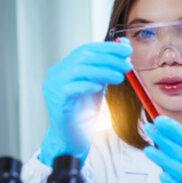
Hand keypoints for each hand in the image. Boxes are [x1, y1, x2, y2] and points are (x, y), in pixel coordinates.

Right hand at [39, 40, 130, 165]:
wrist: (71, 138)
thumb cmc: (84, 111)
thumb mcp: (99, 84)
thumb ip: (108, 66)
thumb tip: (124, 44)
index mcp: (65, 67)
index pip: (85, 50)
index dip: (107, 48)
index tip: (127, 50)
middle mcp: (56, 73)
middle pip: (82, 58)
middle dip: (108, 58)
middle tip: (127, 64)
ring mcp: (53, 86)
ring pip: (78, 71)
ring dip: (102, 71)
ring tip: (120, 77)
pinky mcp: (56, 100)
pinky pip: (72, 88)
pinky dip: (87, 85)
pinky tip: (100, 87)